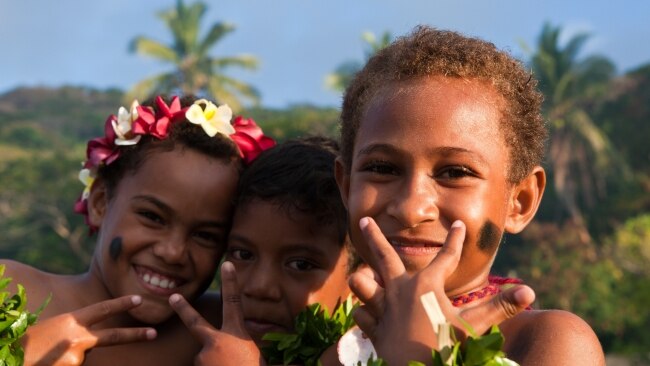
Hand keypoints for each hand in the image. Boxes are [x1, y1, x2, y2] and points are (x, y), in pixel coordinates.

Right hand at [23, 295, 156, 365]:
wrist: (10, 357)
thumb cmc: (28, 343)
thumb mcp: (53, 328)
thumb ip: (75, 331)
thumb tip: (92, 343)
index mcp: (71, 320)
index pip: (103, 309)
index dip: (122, 304)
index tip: (139, 300)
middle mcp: (77, 337)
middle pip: (114, 336)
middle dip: (136, 335)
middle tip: (154, 333)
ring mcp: (76, 356)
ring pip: (85, 356)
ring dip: (72, 357)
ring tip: (50, 356)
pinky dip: (66, 364)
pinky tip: (51, 363)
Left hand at [170, 261, 264, 365]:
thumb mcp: (264, 363)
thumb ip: (265, 359)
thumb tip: (299, 364)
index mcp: (236, 335)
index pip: (234, 302)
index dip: (231, 282)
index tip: (228, 264)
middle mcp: (216, 342)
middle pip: (195, 321)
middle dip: (183, 308)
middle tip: (173, 296)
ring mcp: (202, 357)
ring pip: (204, 358)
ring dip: (212, 365)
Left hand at [348, 217, 534, 364]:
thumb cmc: (449, 350)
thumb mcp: (475, 328)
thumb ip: (500, 308)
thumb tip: (530, 291)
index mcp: (428, 285)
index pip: (446, 257)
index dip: (455, 241)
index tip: (459, 226)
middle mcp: (400, 290)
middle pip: (384, 255)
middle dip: (374, 236)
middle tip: (363, 220)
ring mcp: (384, 308)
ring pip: (363, 283)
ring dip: (364, 279)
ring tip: (363, 274)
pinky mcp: (374, 328)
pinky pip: (363, 313)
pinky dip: (366, 312)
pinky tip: (368, 312)